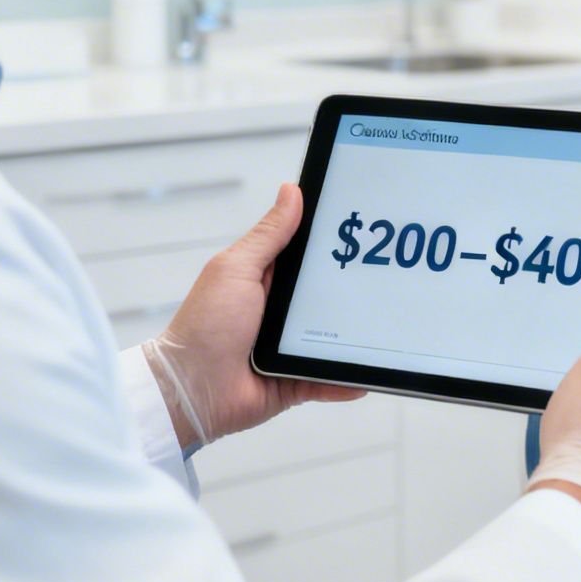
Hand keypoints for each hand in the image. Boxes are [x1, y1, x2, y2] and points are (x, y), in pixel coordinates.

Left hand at [143, 183, 363, 452]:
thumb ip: (269, 235)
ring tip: (387, 325)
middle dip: (352, 289)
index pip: (306, 254)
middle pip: (327, 295)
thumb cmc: (205, 325)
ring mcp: (289, 348)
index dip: (333, 242)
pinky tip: (368, 377)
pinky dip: (346, 381)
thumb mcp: (237, 269)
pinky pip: (327, 379)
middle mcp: (280, 312)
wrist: (191, 390)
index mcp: (265, 279)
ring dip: (354, 336)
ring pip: (334, 338)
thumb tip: (291, 191)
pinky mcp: (294, 381)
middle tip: (389, 275)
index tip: (364, 228)